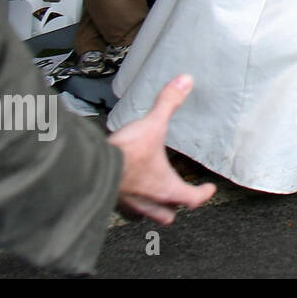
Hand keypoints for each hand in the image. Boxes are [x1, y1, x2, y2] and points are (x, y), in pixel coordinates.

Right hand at [106, 75, 216, 224]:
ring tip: (152, 196)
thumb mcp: (152, 124)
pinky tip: (125, 190)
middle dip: (175, 206)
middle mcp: (149, 201)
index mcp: (166, 187)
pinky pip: (123, 208)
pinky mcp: (109, 202)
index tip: (209, 189)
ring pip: (145, 215)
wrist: (87, 168)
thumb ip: (169, 103)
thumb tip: (185, 82)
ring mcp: (128, 204)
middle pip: (168, 215)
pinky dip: (128, 201)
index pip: (193, 198)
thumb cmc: (125, 154)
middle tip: (179, 196)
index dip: (203, 193)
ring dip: (151, 207)